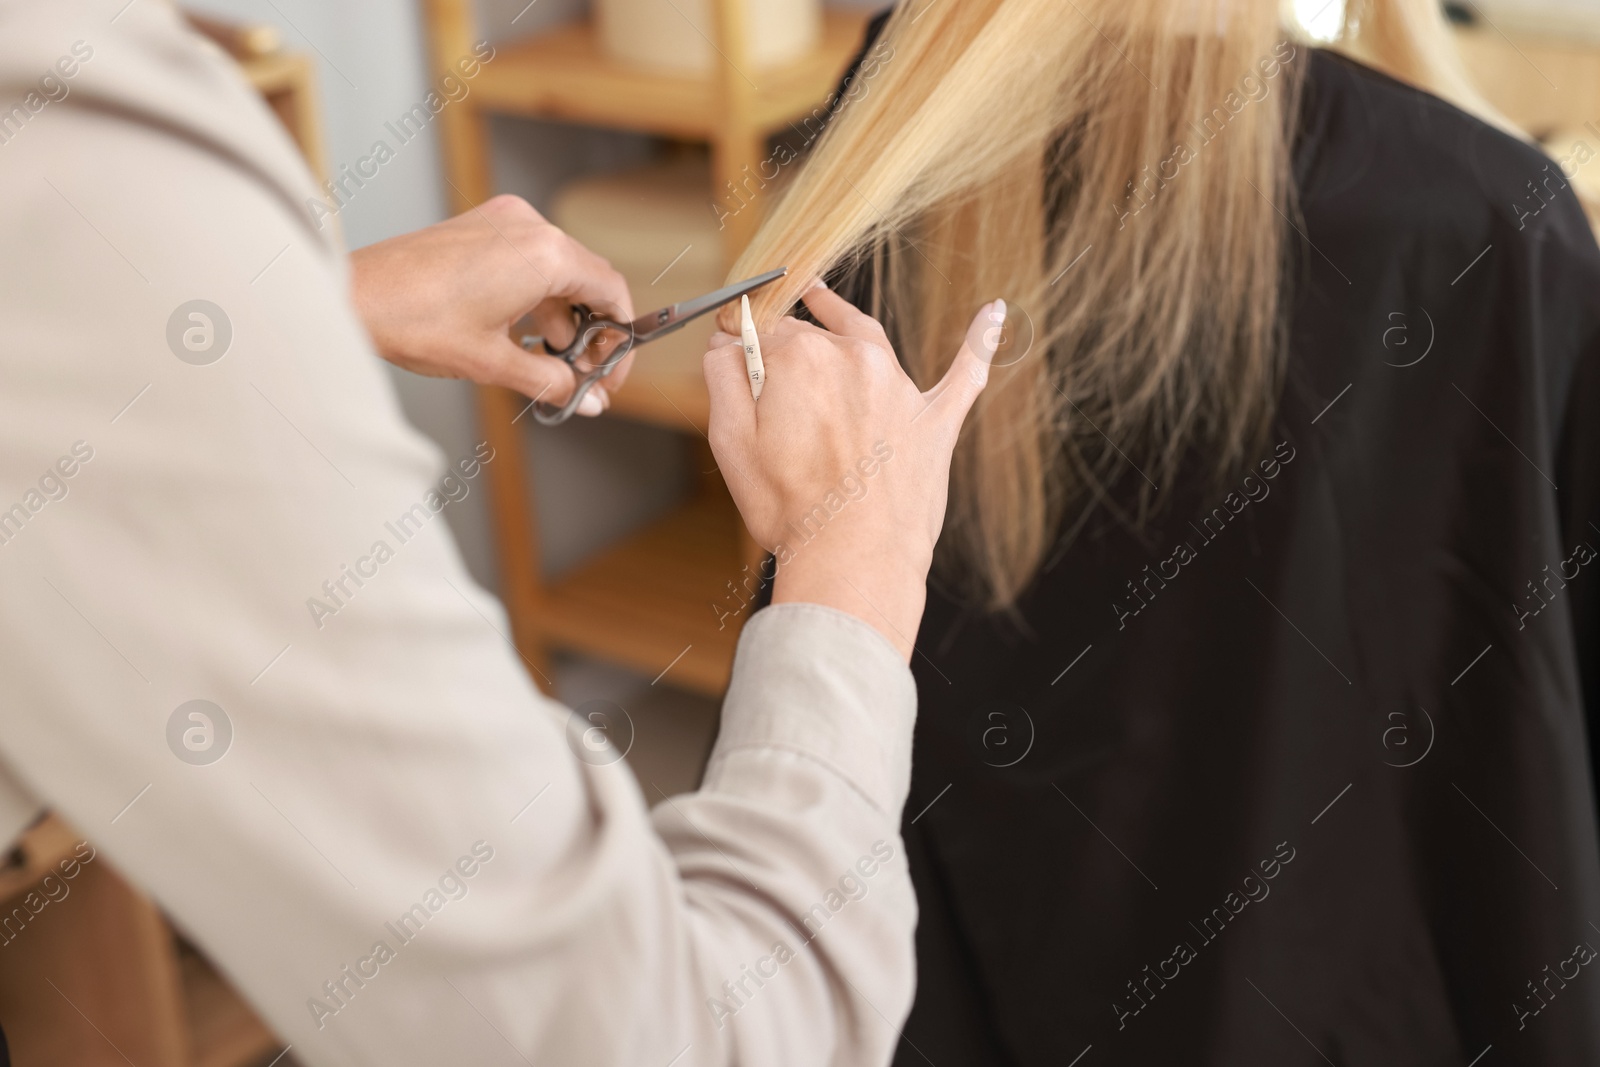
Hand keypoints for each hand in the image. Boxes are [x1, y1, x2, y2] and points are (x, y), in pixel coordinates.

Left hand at [349, 195, 634, 415]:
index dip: (619, 339)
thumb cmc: (414, 321)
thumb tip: (589, 400)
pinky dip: (536, 296)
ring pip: (558, 270)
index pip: (611, 291)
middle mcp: (529, 227)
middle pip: (588, 279)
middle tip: (582, 374)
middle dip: (591, 331)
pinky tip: (523, 335)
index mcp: (544, 254)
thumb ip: (553, 381)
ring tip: (550, 362)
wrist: (352, 297)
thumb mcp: (494, 362)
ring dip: (563, 317)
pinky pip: (529, 260)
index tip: (611, 374)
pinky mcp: (480, 226)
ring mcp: (503, 221)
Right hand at [705, 283, 1004, 659]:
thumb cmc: (790, 508)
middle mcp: (854, 358)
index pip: (763, 331)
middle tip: (762, 373)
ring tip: (820, 298)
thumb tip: (724, 341)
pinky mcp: (936, 420)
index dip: (742, 342)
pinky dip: (980, 340)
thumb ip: (723, 379)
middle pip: (811, 334)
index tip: (730, 350)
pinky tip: (995, 314)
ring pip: (867, 337)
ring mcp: (900, 387)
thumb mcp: (730, 442)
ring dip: (841, 319)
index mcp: (800, 359)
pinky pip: (966, 372)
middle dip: (783, 348)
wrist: (854, 559)